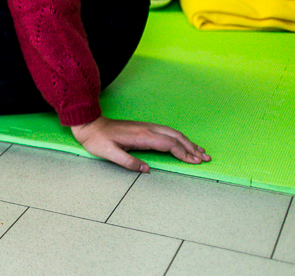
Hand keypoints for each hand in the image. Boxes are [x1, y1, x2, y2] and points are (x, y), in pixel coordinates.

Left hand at [70, 115, 210, 171]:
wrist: (90, 125)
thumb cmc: (98, 141)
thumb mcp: (109, 154)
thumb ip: (128, 162)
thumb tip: (147, 170)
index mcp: (141, 136)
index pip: (168, 144)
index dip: (183, 153)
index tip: (195, 162)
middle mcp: (147, 129)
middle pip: (175, 137)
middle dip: (192, 147)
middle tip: (206, 158)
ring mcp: (146, 127)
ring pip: (172, 133)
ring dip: (188, 142)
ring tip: (201, 151)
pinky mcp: (144, 127)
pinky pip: (166, 132)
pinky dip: (179, 138)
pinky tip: (183, 143)